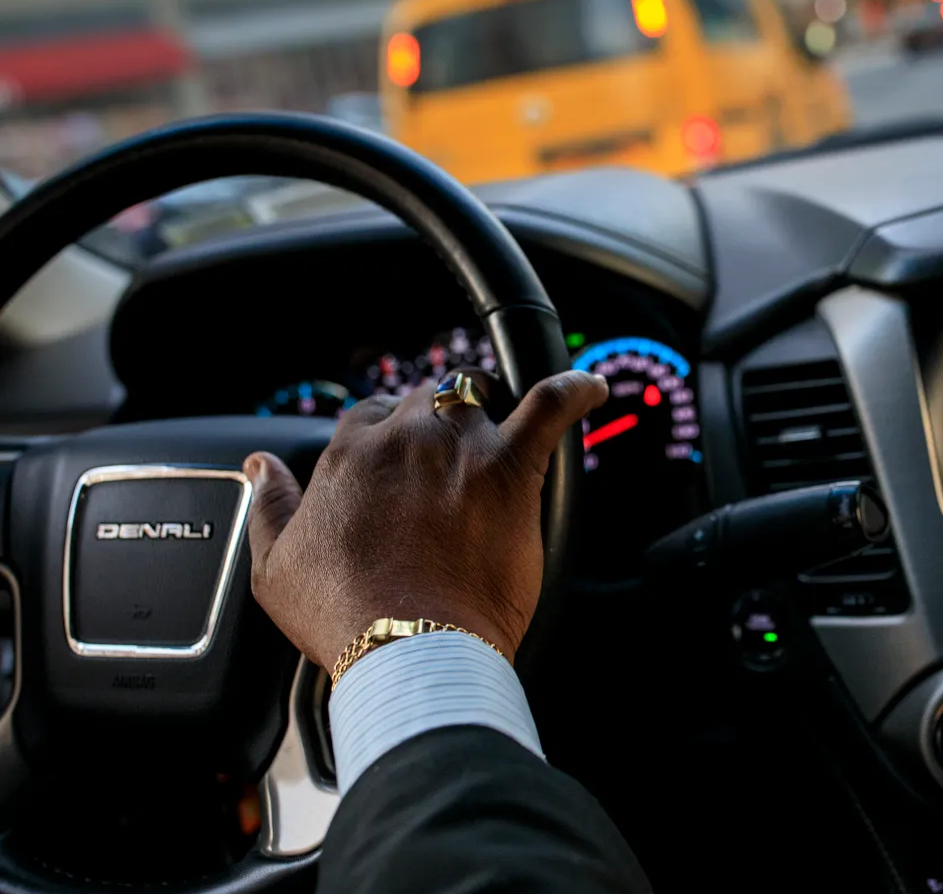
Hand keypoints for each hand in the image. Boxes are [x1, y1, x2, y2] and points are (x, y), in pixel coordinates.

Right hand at [243, 371, 607, 672]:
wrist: (408, 648)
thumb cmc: (344, 615)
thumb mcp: (276, 566)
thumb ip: (270, 505)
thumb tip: (261, 466)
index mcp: (350, 454)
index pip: (373, 415)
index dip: (390, 437)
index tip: (398, 466)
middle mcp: (405, 438)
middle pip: (427, 402)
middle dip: (436, 424)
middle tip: (447, 467)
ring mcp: (461, 448)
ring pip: (478, 400)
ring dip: (486, 415)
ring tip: (496, 441)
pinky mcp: (511, 469)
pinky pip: (550, 408)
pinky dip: (574, 390)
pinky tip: (590, 386)